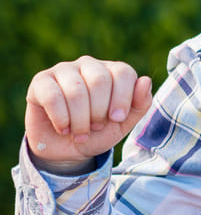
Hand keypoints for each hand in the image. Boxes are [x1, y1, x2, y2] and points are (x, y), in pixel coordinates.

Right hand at [25, 56, 153, 172]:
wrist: (67, 150)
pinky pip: (53, 97)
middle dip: (99, 111)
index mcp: (113, 71)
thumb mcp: (124, 124)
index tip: (117, 119)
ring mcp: (64, 70)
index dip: (122, 99)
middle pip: (100, 80)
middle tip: (97, 127)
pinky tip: (64, 129)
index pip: (124, 72)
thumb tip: (145, 80)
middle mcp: (89, 65)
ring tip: (80, 133)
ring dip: (80, 120)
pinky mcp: (41, 82)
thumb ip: (140, 104)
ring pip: (76, 90)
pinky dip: (62, 119)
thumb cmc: (99, 132)